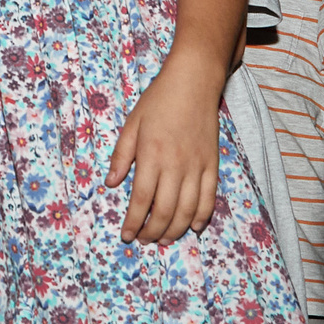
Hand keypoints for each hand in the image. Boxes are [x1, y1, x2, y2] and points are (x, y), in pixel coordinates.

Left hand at [108, 57, 221, 243]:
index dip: (134, 222)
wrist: (193, 83)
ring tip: (163, 240)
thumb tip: (110, 183)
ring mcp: (197, 167)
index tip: (127, 235)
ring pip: (188, 210)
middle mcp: (175, 165)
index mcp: (151, 155)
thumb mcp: (132, 124)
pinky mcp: (212, 165)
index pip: (141, 199)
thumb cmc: (158, 101)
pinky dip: (203, 217)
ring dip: (175, 230)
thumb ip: (121, 155)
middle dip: (152, 231)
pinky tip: (193, 227)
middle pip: (165, 210)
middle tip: (143, 240)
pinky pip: (209, 198)